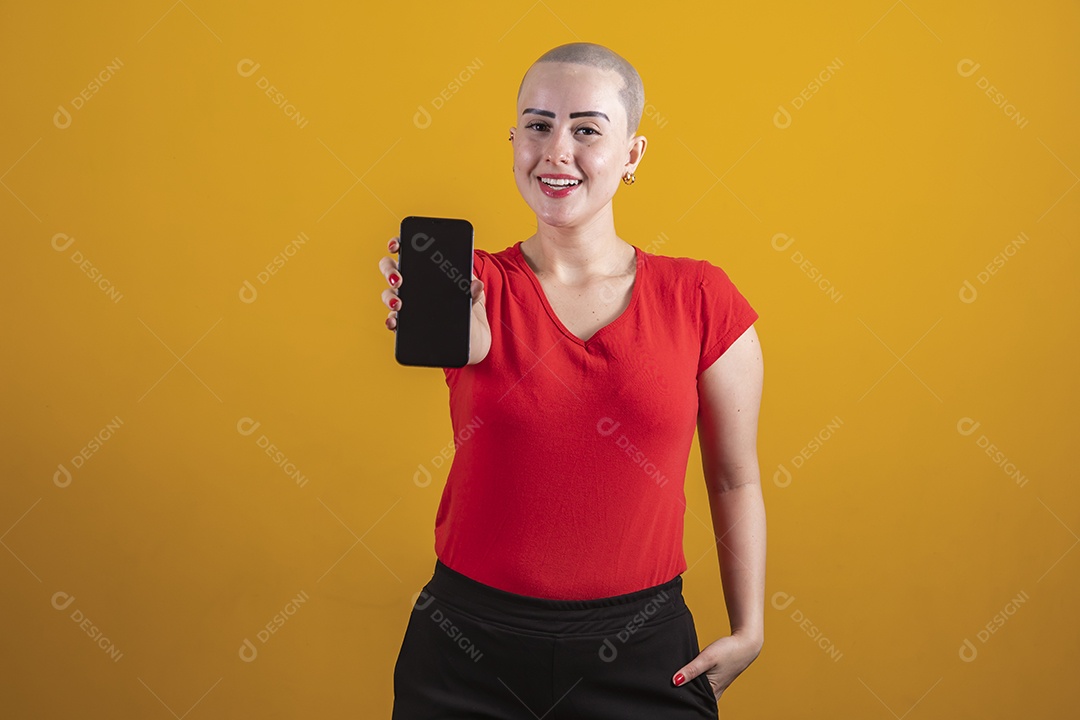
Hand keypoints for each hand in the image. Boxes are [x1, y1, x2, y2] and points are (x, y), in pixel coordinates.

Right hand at [379, 236, 490, 363]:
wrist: (474, 343)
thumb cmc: (471, 314)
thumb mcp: (475, 300)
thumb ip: (474, 290)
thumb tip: (476, 284)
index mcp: (428, 273)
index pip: (408, 253)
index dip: (397, 244)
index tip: (396, 245)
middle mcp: (413, 286)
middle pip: (392, 271)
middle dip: (390, 271)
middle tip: (399, 279)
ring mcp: (408, 306)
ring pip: (389, 295)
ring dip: (389, 297)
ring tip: (397, 304)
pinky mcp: (408, 326)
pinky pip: (393, 321)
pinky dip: (391, 321)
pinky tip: (393, 322)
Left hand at [672, 633, 761, 700]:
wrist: (745, 644)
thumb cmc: (729, 651)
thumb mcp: (707, 658)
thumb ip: (691, 670)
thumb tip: (675, 681)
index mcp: (712, 693)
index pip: (691, 701)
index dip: (680, 697)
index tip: (670, 690)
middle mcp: (714, 694)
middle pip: (694, 698)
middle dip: (683, 693)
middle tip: (671, 684)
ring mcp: (716, 689)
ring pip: (698, 692)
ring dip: (688, 687)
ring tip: (677, 680)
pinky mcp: (716, 682)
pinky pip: (702, 687)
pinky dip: (694, 683)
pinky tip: (687, 677)